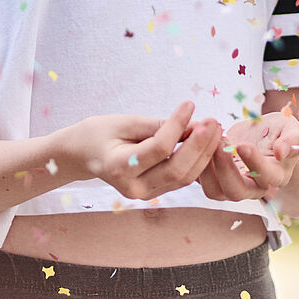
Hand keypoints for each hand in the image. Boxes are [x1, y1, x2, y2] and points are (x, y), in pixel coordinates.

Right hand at [62, 101, 219, 201]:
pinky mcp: (155, 192)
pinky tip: (207, 142)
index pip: (158, 148)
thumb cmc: (100, 133)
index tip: (189, 103)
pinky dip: (199, 161)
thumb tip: (192, 124)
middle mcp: (133, 187)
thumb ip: (157, 126)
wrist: (83, 155)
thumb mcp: (124, 123)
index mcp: (119, 167)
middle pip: (177, 170)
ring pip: (184, 177)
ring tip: (215, 129)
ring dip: (205, 153)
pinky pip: (183, 179)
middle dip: (200, 145)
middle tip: (213, 121)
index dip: (177, 125)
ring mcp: (144, 194)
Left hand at [195, 111, 298, 201]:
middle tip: (219, 141)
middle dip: (225, 168)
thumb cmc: (281, 132)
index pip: (266, 177)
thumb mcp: (293, 129)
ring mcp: (231, 186)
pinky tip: (196, 138)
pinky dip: (195, 161)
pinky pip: (199, 178)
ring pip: (214, 190)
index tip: (243, 145)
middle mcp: (253, 188)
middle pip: (236, 192)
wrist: (262, 135)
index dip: (254, 164)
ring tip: (206, 138)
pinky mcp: (213, 179)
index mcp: (276, 177)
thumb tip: (281, 152)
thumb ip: (293, 139)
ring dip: (207, 167)